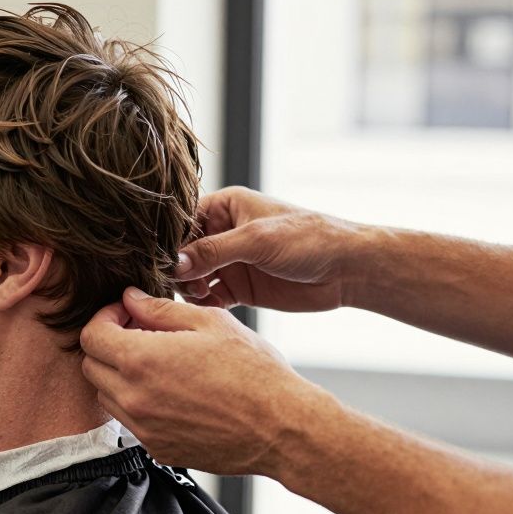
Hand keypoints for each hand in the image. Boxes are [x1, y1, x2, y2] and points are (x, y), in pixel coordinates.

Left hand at [80, 287, 337, 476]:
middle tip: (139, 333)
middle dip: (108, 344)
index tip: (126, 314)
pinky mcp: (158, 449)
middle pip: (91, 366)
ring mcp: (144, 428)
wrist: (283, 429)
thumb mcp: (211, 323)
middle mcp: (134, 398)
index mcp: (141, 360)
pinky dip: (139, 403)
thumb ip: (161, 309)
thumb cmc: (255, 373)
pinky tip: (172, 392)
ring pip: (107, 396)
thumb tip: (130, 299)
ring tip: (158, 363)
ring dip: (120, 375)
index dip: (104, 317)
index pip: (90, 335)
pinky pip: (131, 421)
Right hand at [177, 186, 361, 312]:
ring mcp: (229, 262)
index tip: (164, 261)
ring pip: (191, 276)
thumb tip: (173, 263)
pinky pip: (208, 297)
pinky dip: (203, 304)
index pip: (181, 222)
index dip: (170, 241)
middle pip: (182, 252)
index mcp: (224, 207)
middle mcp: (222, 233)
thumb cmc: (308, 239)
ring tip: (200, 294)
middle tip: (184, 283)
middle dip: (178, 268)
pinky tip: (210, 306)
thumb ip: (213, 251)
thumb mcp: (256, 240)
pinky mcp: (238, 288)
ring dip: (188, 288)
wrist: (348, 269)